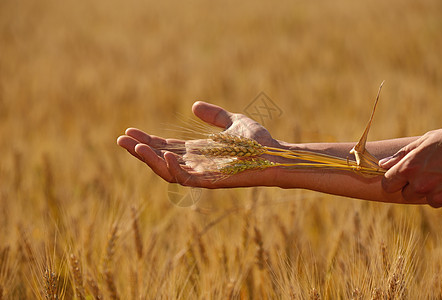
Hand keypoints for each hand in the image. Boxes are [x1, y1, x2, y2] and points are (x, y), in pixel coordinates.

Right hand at [117, 101, 280, 187]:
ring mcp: (202, 174)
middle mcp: (196, 164)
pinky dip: (171, 167)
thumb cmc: (257, 141)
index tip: (129, 131)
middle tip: (121, 139)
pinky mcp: (210, 181)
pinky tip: (162, 152)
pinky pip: (185, 178)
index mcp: (198, 152)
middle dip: (140, 150)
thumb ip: (214, 115)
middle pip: (161, 158)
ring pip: (167, 171)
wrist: (274, 154)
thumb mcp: (232, 121)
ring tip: (134, 146)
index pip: (166, 147)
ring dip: (149, 159)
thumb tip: (193, 105)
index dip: (147, 140)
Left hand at [380, 127, 441, 208]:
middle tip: (429, 172)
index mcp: (409, 168)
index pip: (388, 184)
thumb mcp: (425, 141)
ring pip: (427, 198)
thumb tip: (383, 164)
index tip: (399, 178)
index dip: (393, 181)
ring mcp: (436, 196)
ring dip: (433, 191)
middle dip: (414, 186)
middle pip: (407, 194)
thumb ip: (402, 155)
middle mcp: (420, 185)